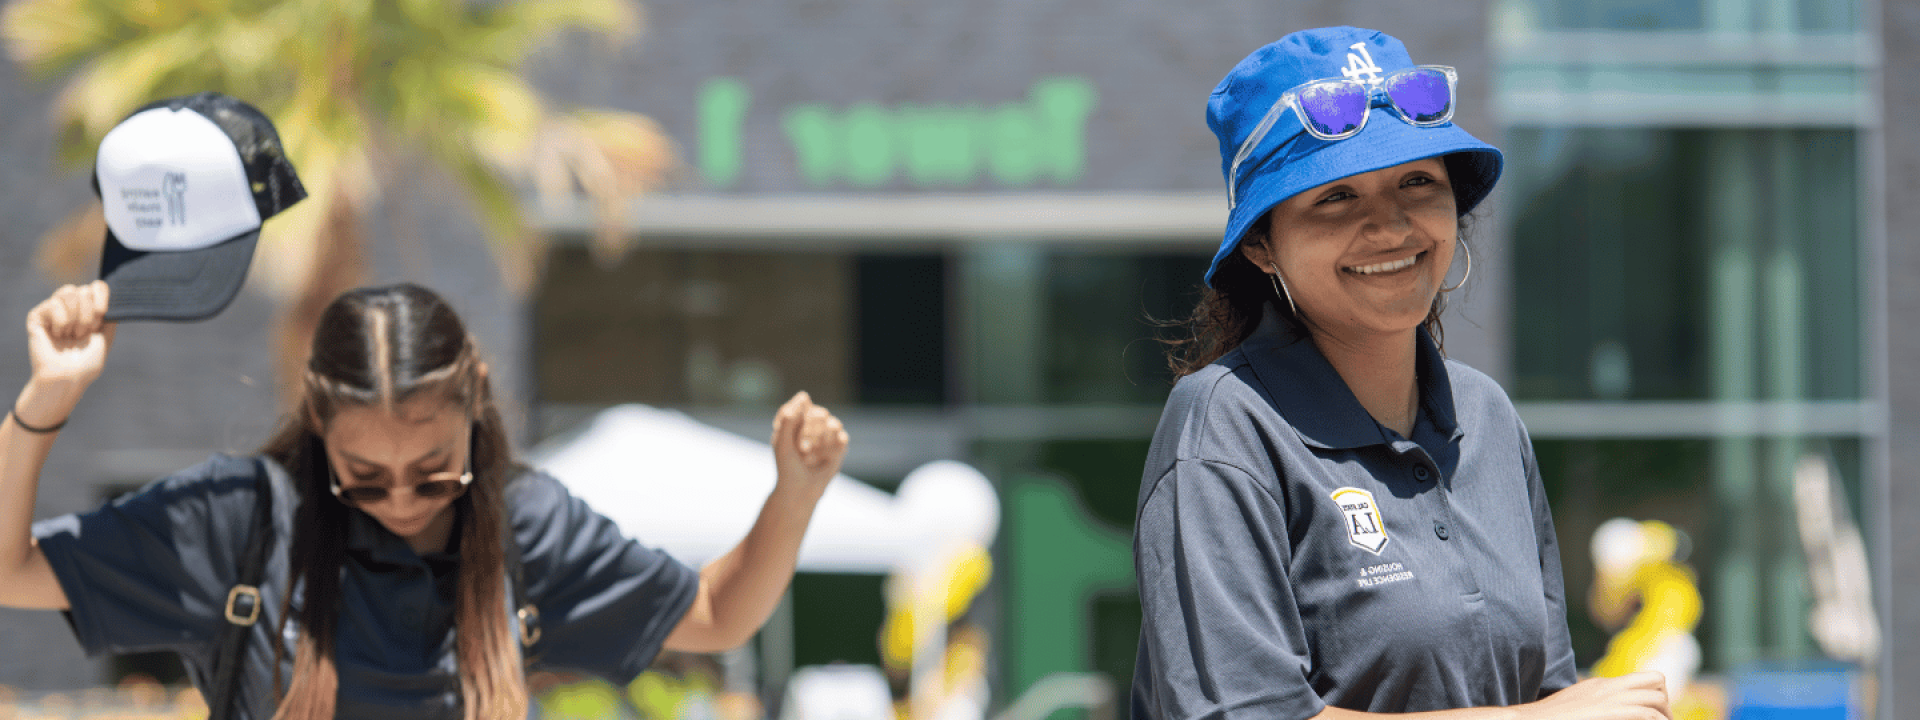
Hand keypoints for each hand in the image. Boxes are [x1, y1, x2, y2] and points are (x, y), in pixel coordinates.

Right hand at [25, 282, 114, 393]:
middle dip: (89, 315)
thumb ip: (109, 314)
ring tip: (71, 335)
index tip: (102, 316)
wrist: (67, 377)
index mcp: (89, 310)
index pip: (97, 286)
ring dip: (75, 318)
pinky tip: (57, 335)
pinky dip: (60, 322)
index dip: (102, 297)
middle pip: (84, 290)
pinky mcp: (37, 315)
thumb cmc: (87, 363)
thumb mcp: (106, 336)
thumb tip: (109, 294)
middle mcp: (71, 307)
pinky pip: (53, 303)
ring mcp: (53, 310)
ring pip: (68, 292)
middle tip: (83, 334)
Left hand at [770, 391, 847, 498]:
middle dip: (817, 417)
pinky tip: (836, 444)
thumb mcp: (782, 442)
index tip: (799, 410)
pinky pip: (842, 438)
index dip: (799, 407)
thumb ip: (789, 419)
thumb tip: (804, 396)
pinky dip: (840, 438)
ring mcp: (824, 442)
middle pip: (817, 414)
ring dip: (831, 426)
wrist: (799, 492)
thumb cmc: (787, 468)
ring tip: (828, 433)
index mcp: (792, 428)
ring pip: (832, 424)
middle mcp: (809, 433)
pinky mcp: (836, 452)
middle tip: (816, 423)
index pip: (798, 408)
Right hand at [1522, 673, 1669, 719]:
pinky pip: (1647, 714)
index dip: (1654, 697)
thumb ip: (1593, 708)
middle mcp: (1608, 687)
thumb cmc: (1550, 719)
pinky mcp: (1610, 712)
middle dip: (1666, 702)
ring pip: (1657, 696)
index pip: (1641, 680)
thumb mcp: (1575, 709)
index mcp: (1600, 685)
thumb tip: (1603, 714)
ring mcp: (1609, 698)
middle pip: (1656, 680)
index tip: (1654, 716)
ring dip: (1665, 715)